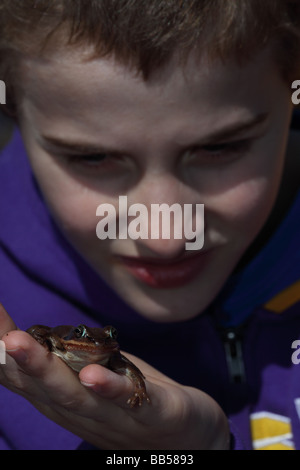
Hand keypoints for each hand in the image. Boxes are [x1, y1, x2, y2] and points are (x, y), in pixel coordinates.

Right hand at [0, 303, 229, 449]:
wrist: (190, 436)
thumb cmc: (132, 399)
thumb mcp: (92, 372)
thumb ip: (61, 358)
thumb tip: (23, 335)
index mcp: (69, 402)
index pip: (28, 380)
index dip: (2, 354)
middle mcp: (86, 414)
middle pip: (46, 388)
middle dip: (18, 361)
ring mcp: (120, 418)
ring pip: (79, 397)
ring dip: (48, 372)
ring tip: (19, 344)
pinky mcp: (158, 414)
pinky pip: (133, 402)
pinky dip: (111, 389)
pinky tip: (92, 373)